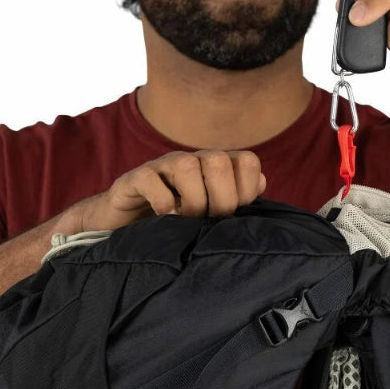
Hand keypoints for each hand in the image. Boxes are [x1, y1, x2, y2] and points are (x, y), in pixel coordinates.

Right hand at [54, 150, 266, 234]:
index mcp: (216, 167)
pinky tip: (164, 218)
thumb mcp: (212, 214)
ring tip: (186, 220)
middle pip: (219, 161)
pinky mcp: (135, 178)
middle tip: (209, 221)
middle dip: (221, 199)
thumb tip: (261, 183)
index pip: (248, 161)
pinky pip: (151, 179)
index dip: (246, 191)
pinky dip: (162, 203)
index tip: (234, 215)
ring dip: (192, 201)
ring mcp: (163, 166)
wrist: (128, 227)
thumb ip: (238, 200)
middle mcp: (193, 161)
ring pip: (188, 165)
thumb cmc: (177, 222)